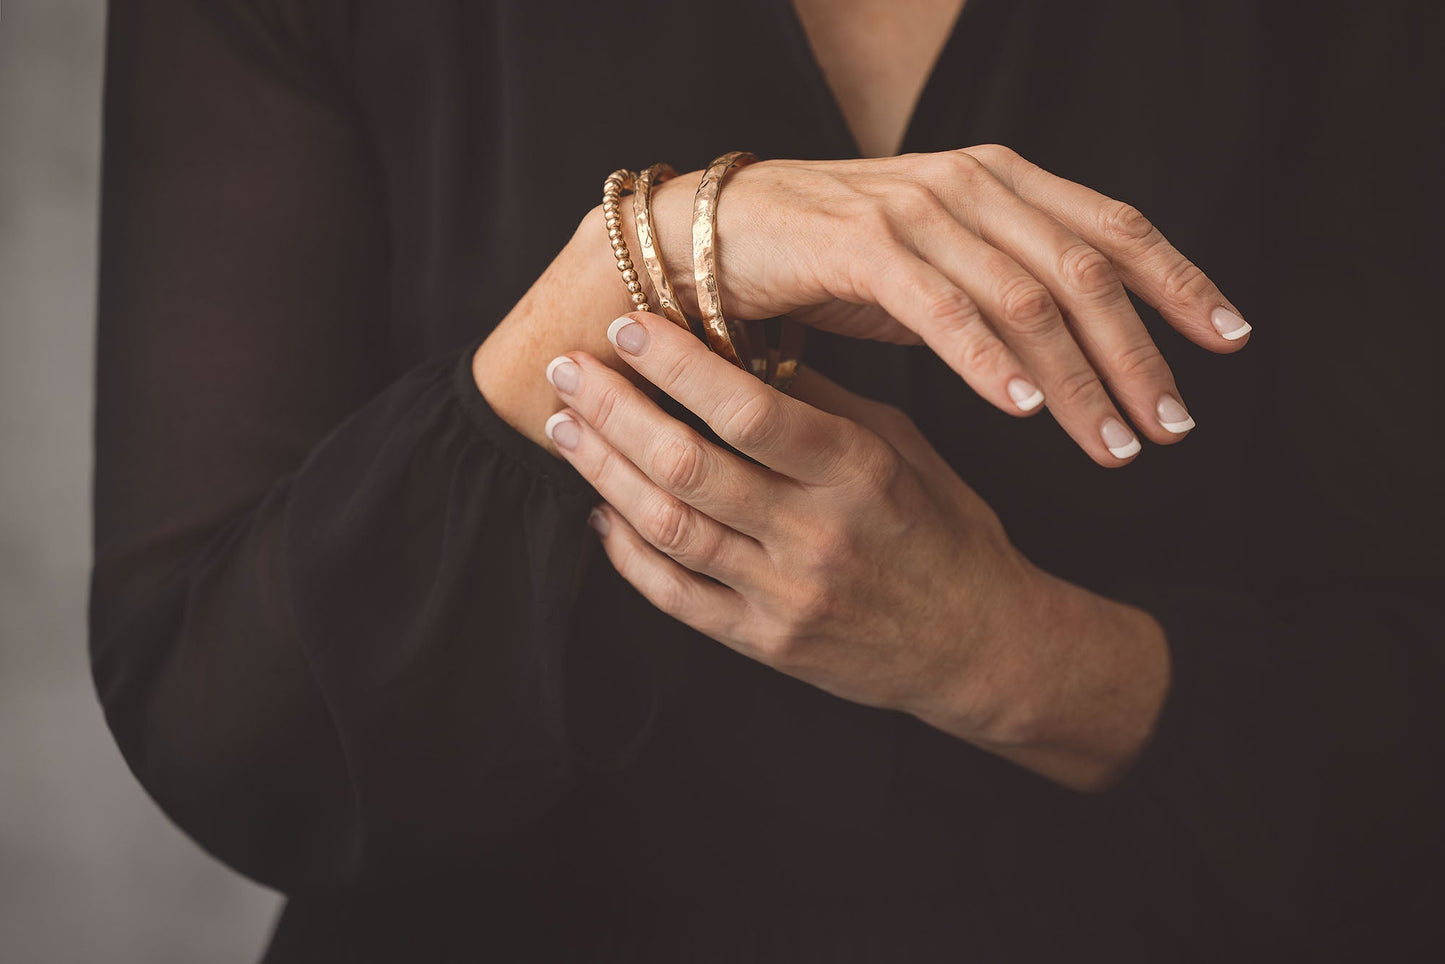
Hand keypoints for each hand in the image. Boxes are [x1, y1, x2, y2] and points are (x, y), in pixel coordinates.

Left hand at [542, 311, 1170, 789]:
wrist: (977, 644)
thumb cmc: (941, 529)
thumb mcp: (901, 448)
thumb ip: (821, 402)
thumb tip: (735, 342)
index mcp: (857, 472)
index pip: (748, 409)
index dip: (676, 364)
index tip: (628, 324)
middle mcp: (817, 535)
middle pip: (688, 465)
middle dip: (614, 410)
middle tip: (566, 370)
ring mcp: (786, 596)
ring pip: (669, 527)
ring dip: (604, 472)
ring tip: (564, 428)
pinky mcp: (766, 643)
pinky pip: (675, 596)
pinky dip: (627, 551)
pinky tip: (601, 510)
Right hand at [642, 144, 1249, 464]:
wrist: (710, 237)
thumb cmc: (825, 260)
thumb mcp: (936, 266)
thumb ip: (1004, 287)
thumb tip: (1075, 350)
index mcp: (1000, 179)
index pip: (1114, 227)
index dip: (1181, 282)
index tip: (1229, 341)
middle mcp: (970, 183)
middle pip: (1086, 271)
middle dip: (1140, 355)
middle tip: (1173, 427)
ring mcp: (917, 210)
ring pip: (1026, 298)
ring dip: (1079, 379)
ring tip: (1115, 445)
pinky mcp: (860, 245)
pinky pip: (943, 307)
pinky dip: (989, 360)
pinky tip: (1026, 411)